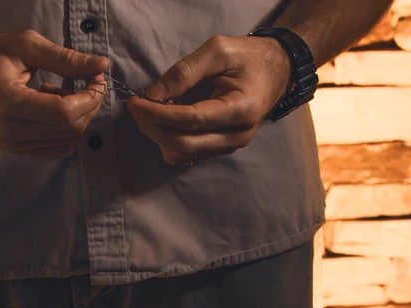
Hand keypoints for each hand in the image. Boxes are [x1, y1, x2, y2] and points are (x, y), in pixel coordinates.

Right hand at [0, 30, 108, 157]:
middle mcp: (10, 131)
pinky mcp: (13, 149)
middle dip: (89, 106)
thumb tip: (101, 66)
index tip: (97, 78)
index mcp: (10, 103)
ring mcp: (11, 144)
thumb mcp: (23, 47)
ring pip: (65, 140)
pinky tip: (50, 107)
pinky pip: (54, 148)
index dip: (90, 97)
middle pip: (69, 129)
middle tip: (88, 81)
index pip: (64, 112)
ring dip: (75, 116)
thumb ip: (64, 58)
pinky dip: (63, 129)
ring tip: (59, 90)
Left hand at [127, 35, 291, 165]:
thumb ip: (185, 71)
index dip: (158, 114)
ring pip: (182, 154)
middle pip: (183, 144)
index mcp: (242, 109)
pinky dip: (169, 139)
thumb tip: (153, 94)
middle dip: (154, 128)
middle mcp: (237, 135)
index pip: (191, 120)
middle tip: (138, 107)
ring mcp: (229, 146)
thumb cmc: (248, 57)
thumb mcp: (218, 50)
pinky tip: (167, 119)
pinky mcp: (219, 148)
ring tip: (153, 110)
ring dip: (160, 135)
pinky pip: (186, 154)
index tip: (135, 103)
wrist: (275, 71)